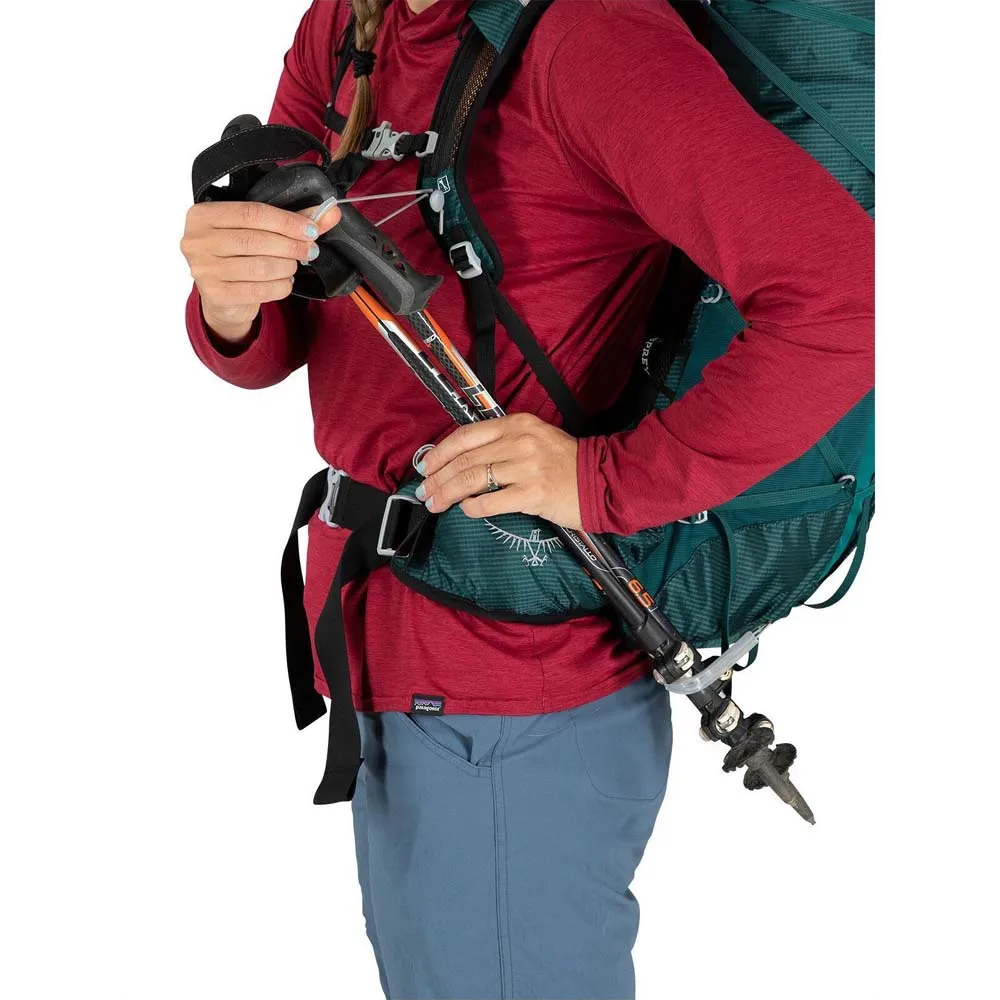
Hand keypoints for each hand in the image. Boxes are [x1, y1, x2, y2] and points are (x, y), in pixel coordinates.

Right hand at [180, 199, 341, 340]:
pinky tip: (284, 282)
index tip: (311, 229)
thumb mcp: (258, 231)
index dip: (287, 221)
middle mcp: (196, 240)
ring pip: (260, 266)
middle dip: (291, 245)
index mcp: (203, 214)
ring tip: (292, 266)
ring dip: (286, 267)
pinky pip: (259, 290)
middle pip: (256, 240)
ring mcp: (203, 269)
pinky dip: (280, 286)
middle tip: (310, 250)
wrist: (223, 297)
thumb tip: (330, 212)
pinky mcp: (215, 295)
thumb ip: (291, 220)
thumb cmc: (239, 256)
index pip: (253, 212)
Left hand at [416, 414, 582, 529]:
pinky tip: (466, 510)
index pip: (467, 435)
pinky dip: (472, 508)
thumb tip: (462, 459)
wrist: (601, 480)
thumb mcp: (534, 437)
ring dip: (448, 493)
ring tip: (435, 503)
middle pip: (465, 460)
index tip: (426, 466)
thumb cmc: (565, 462)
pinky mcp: (533, 494)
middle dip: (438, 477)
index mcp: (517, 423)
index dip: (440, 452)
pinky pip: (490, 502)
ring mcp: (526, 468)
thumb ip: (502, 441)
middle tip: (425, 491)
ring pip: (473, 479)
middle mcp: (519, 442)